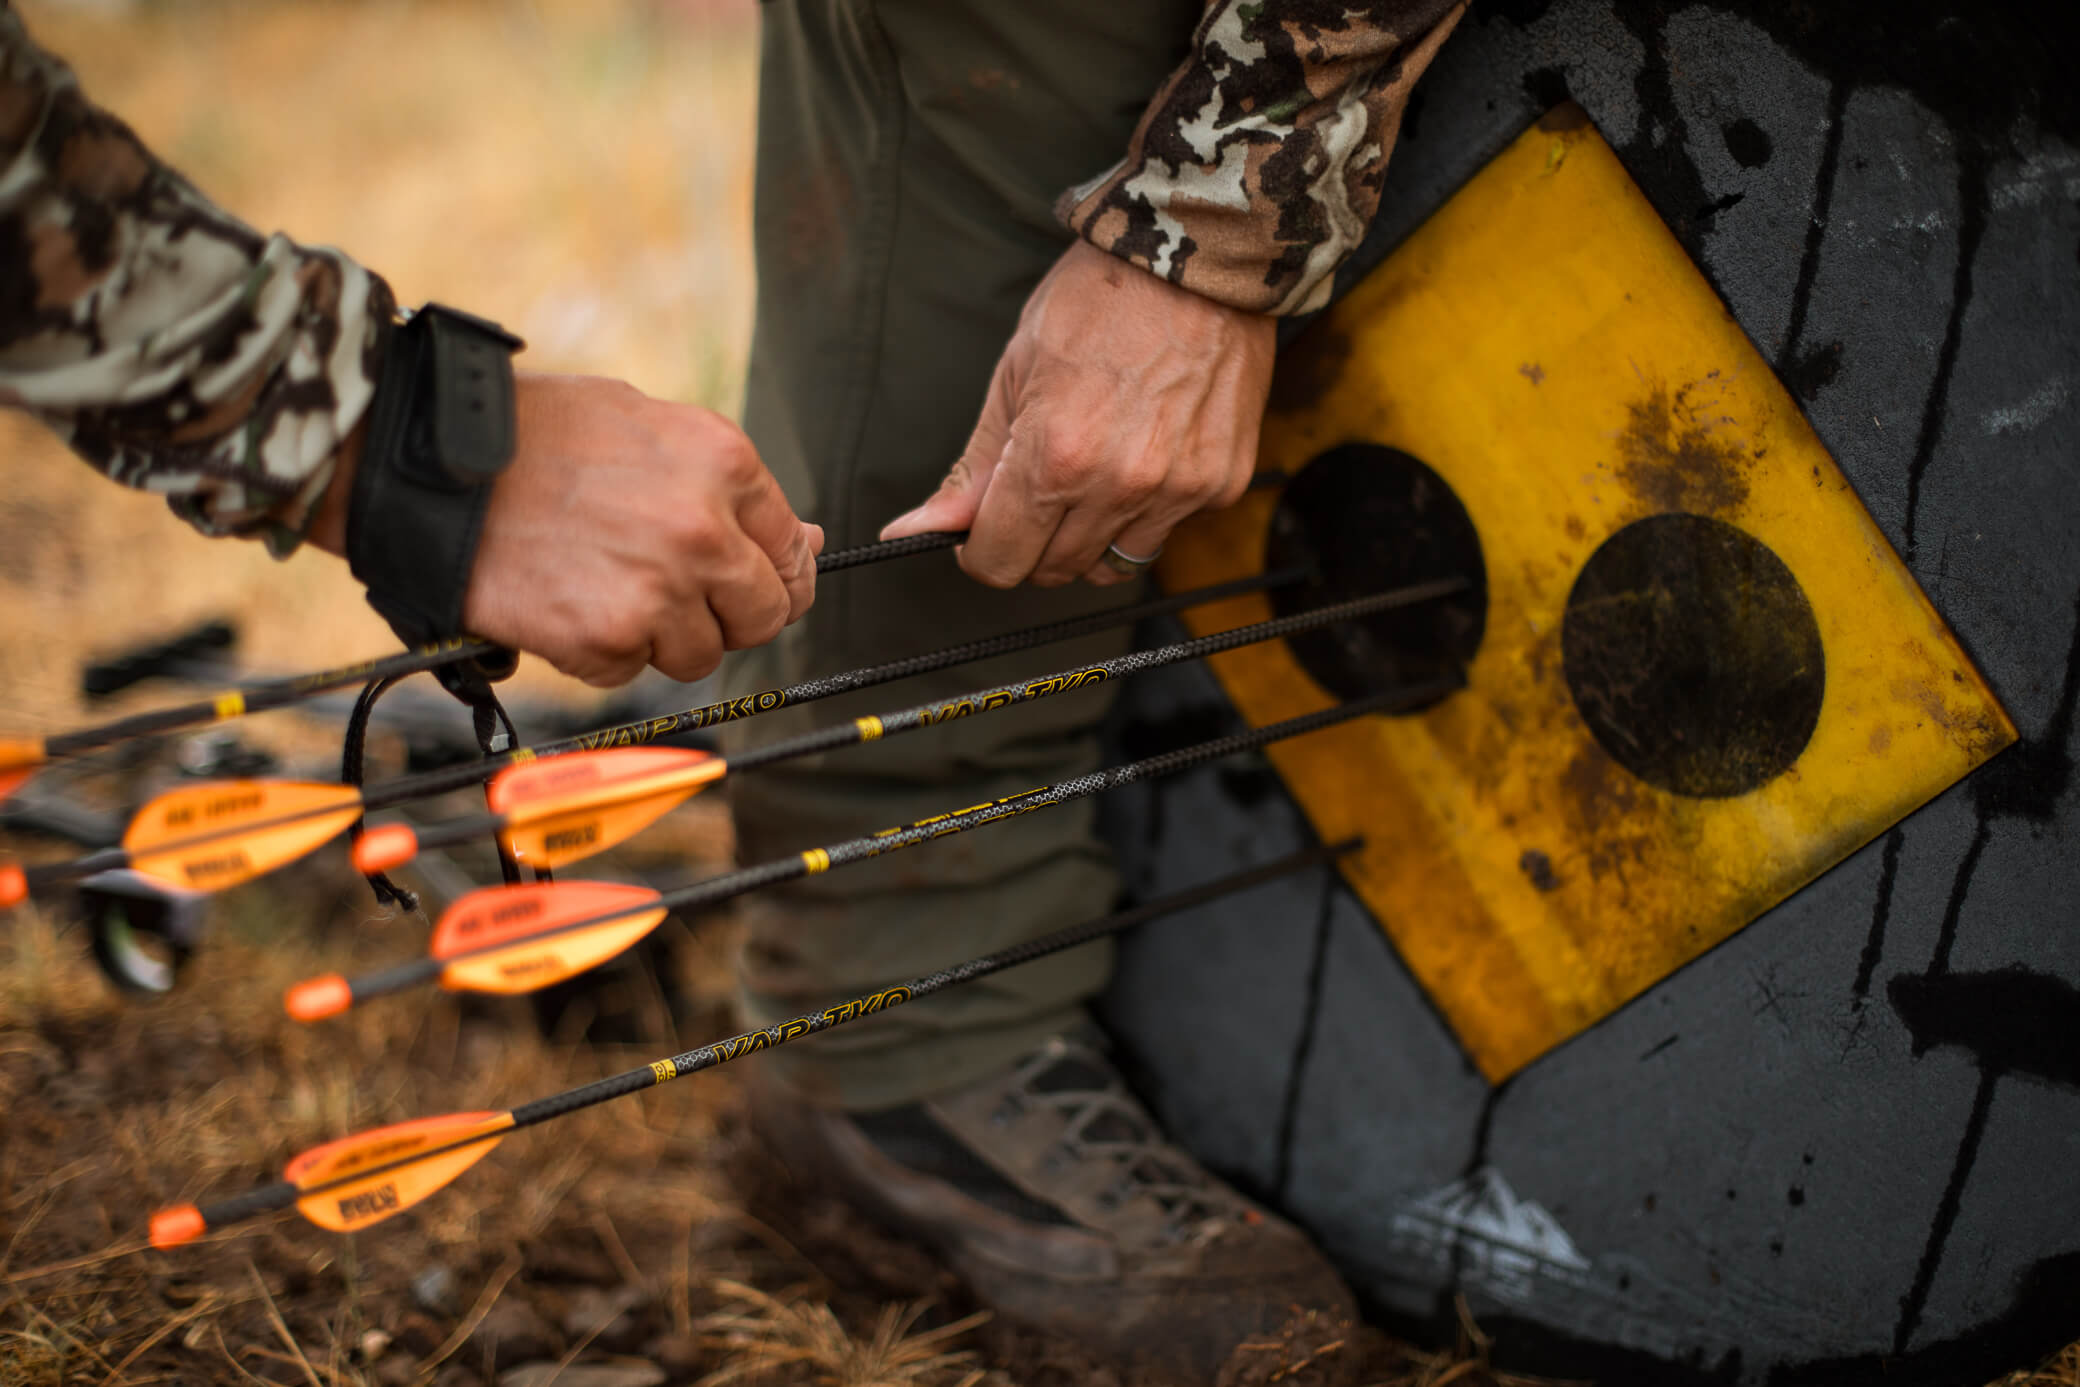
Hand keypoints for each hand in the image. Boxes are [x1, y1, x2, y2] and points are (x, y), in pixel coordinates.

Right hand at [311, 372, 820, 686]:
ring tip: (603, 589)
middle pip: (764, 615)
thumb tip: (809, 541)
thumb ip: (728, 486)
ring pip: (701, 654)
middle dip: (726, 615)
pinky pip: (631, 671)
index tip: (749, 584)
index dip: (772, 575)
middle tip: (674, 598)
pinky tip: (565, 604)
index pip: (791, 551)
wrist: (432, 463)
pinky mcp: (606, 638)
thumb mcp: (645, 423)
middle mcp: (704, 530)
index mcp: (723, 463)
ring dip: (661, 637)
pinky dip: (601, 653)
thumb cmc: (535, 435)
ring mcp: (658, 589)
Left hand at [879, 239, 1274, 586]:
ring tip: (1094, 468)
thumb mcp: (1015, 371)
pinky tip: (1145, 450)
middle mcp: (1118, 485)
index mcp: (1054, 457)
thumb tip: (918, 529)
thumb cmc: (1099, 298)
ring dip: (1089, 535)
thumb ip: (974, 465)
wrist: (1197, 253)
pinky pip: (1165, 531)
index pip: (1001, 562)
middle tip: (1037, 486)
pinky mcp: (1220, 484)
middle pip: (1054, 570)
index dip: (981, 551)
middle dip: (1033, 542)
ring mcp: (1177, 490)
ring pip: (1112, 564)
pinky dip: (1146, 510)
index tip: (983, 530)